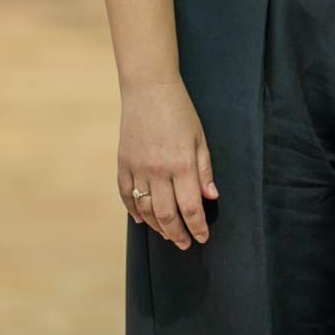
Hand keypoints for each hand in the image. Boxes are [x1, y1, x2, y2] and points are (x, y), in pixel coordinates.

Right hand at [118, 79, 218, 250]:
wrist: (148, 90)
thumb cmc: (180, 112)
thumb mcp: (200, 137)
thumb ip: (204, 169)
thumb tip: (211, 197)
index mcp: (182, 164)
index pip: (191, 206)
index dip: (197, 226)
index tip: (202, 238)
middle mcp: (158, 171)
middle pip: (166, 215)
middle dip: (177, 234)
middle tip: (185, 244)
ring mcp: (137, 169)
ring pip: (146, 210)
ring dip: (157, 227)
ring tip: (168, 235)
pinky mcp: (122, 165)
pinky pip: (126, 196)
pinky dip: (134, 211)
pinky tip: (142, 220)